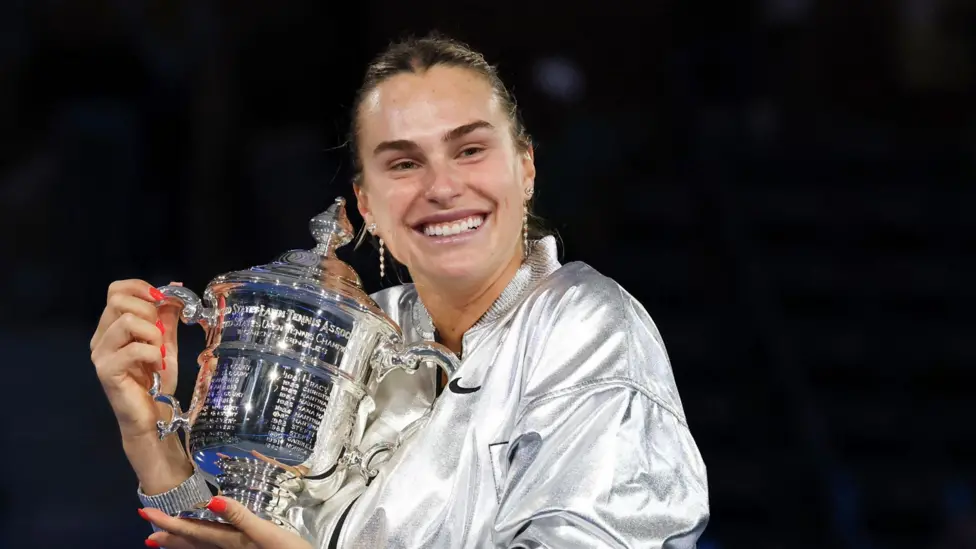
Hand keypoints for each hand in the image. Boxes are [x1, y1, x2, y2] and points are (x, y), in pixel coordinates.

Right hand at [91, 279, 192, 494]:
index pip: (115, 289)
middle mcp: (101, 337)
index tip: (162, 301)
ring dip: (153, 334)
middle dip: (150, 311)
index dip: (140, 288)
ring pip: (127, 321)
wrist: (153, 415)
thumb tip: (174, 286)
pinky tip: (156, 366)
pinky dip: (153, 353)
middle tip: (161, 335)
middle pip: (119, 300)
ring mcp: (100, 354)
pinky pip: (133, 348)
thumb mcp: (166, 342)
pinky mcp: (106, 371)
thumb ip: (166, 317)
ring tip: (159, 353)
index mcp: (112, 326)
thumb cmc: (157, 380)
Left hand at [139, 497, 313, 548]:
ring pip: (201, 548)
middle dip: (169, 536)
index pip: (191, 531)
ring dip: (182, 544)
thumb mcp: (267, 533)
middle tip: (147, 533)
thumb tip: (212, 500)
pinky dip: (203, 547)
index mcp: (229, 541)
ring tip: (163, 542)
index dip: (167, 522)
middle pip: (191, 543)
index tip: (143, 514)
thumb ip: (240, 517)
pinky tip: (206, 544)